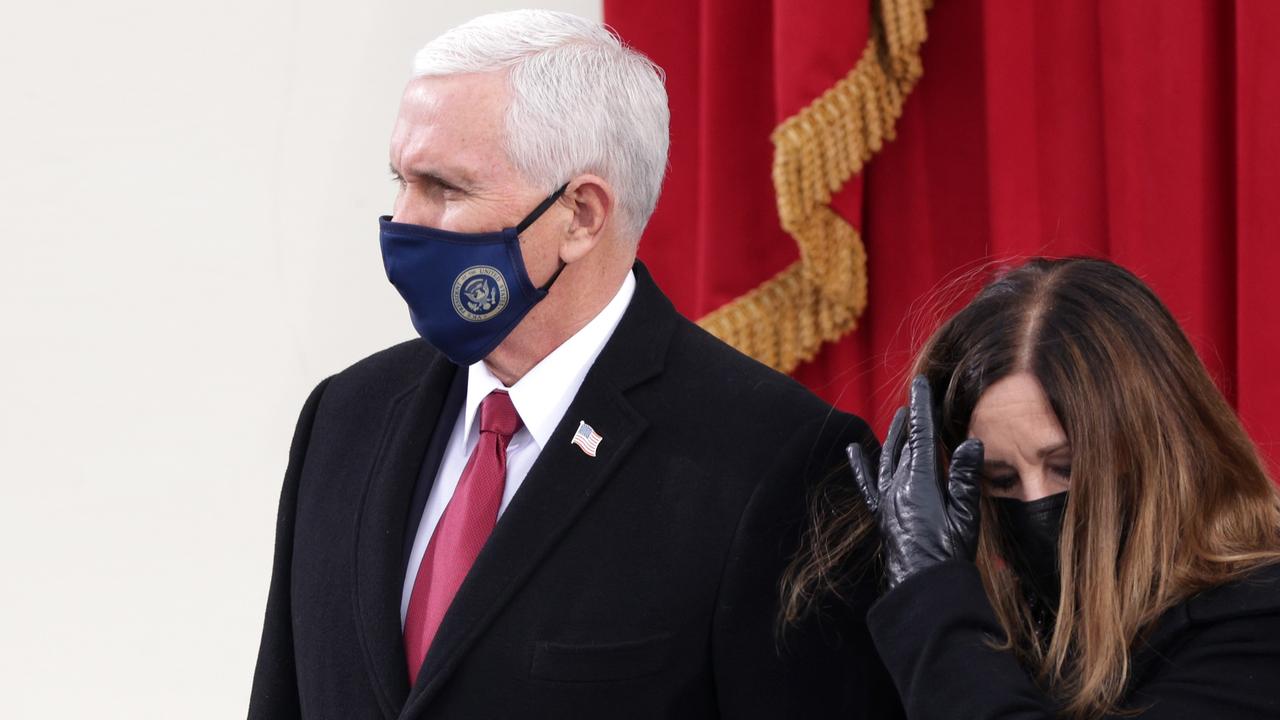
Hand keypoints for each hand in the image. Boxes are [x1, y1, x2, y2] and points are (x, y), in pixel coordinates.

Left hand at [848, 375, 984, 588]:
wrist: (923, 588)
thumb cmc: (949, 555)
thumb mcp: (965, 516)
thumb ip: (965, 478)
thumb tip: (970, 442)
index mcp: (918, 483)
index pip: (922, 436)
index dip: (921, 408)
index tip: (920, 384)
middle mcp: (897, 486)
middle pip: (905, 443)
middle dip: (912, 418)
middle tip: (918, 397)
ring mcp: (886, 500)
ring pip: (888, 458)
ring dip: (894, 436)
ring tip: (900, 416)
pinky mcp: (881, 513)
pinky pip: (868, 484)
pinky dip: (861, 465)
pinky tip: (852, 450)